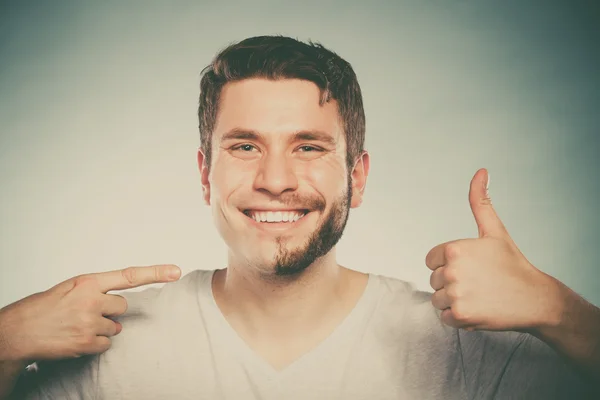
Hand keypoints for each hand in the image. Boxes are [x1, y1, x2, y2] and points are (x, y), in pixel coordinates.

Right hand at [0, 264, 180, 361]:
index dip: (155, 273)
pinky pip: (106, 343)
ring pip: (115, 327)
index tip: (175, 271)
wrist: (18, 331)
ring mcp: (89, 323)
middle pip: (123, 306)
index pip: (129, 276)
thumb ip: (96, 288)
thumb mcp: (71, 288)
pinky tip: (77, 338)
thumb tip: (119, 298)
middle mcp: (91, 300)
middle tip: (86, 312)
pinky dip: (95, 343)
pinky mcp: (86, 342)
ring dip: (101, 328)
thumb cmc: (45, 307)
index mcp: (88, 282)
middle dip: (110, 310)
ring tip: (77, 325)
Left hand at [425, 169, 558, 331]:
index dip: (448, 264)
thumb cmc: (512, 264)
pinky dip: (458, 317)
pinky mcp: (460, 316)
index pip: (431, 260)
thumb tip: (480, 172)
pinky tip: (478, 308)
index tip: (470, 266)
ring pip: (437, 299)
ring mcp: (455, 295)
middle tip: (478, 282)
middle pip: (433, 280)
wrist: (535, 299)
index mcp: (453, 249)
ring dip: (453, 300)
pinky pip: (444, 317)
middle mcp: (451, 271)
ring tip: (478, 295)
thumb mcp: (494, 231)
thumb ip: (481, 201)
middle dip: (451, 282)